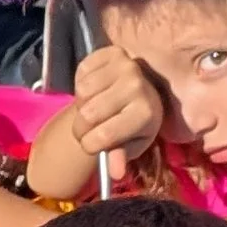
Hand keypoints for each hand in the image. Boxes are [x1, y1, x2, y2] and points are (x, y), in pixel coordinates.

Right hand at [66, 45, 163, 182]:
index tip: (90, 145)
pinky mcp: (111, 52)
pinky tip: (95, 88)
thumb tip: (114, 174)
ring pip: (82, 92)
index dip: (89, 145)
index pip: (103, 136)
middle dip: (81, 127)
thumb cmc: (132, 124)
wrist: (138, 93)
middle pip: (88, 115)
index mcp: (146, 113)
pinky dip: (81, 83)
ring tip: (93, 106)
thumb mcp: (129, 144)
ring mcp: (125, 65)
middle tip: (86, 128)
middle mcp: (138, 85)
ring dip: (82, 104)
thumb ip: (119, 157)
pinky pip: (81, 72)